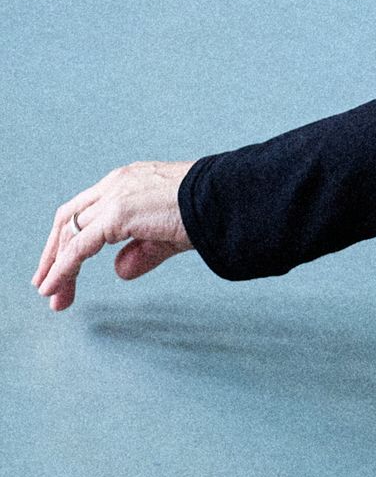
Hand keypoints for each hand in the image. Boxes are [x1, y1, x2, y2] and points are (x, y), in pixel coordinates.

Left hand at [33, 160, 196, 311]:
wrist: (226, 200)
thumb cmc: (208, 211)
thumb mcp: (168, 236)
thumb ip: (141, 251)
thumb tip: (119, 270)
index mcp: (127, 183)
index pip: (86, 210)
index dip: (71, 240)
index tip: (64, 266)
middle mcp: (115, 184)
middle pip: (69, 219)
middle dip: (54, 253)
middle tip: (47, 284)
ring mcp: (114, 197)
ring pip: (69, 233)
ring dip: (55, 265)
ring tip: (51, 293)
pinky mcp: (117, 214)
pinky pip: (79, 247)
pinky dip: (63, 268)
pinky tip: (56, 286)